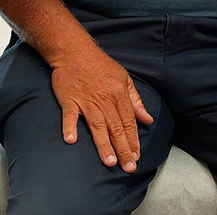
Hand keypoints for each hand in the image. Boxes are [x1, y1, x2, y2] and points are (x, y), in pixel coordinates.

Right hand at [49, 44, 152, 171]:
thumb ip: (135, 101)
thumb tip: (147, 119)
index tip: (136, 156)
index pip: (128, 122)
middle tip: (128, 167)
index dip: (133, 140)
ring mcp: (86, 100)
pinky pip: (70, 115)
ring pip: (97, 125)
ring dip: (103, 144)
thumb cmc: (100, 65)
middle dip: (123, 149)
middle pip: (116, 128)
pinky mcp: (69, 99)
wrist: (74, 51)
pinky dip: (70, 127)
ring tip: (110, 161)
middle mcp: (104, 99)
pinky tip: (71, 140)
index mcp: (118, 94)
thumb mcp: (123, 78)